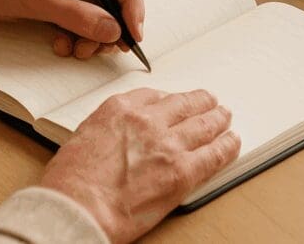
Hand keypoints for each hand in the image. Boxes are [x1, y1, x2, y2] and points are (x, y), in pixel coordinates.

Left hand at [0, 0, 144, 57]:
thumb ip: (73, 14)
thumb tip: (112, 30)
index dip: (133, 2)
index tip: (132, 32)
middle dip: (116, 24)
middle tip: (107, 49)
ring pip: (103, 15)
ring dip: (96, 37)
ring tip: (77, 51)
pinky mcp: (60, 4)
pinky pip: (83, 24)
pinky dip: (79, 38)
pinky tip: (61, 45)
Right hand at [40, 88, 240, 242]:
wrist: (77, 208)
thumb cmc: (71, 182)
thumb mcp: (84, 137)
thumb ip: (109, 129)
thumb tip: (123, 135)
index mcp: (120, 108)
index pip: (154, 95)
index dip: (170, 100)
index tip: (175, 102)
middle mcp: (148, 120)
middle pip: (184, 104)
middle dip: (200, 102)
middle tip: (209, 101)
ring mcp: (168, 145)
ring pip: (204, 124)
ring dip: (218, 119)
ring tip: (225, 117)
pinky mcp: (182, 172)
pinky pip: (214, 154)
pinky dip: (226, 146)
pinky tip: (232, 142)